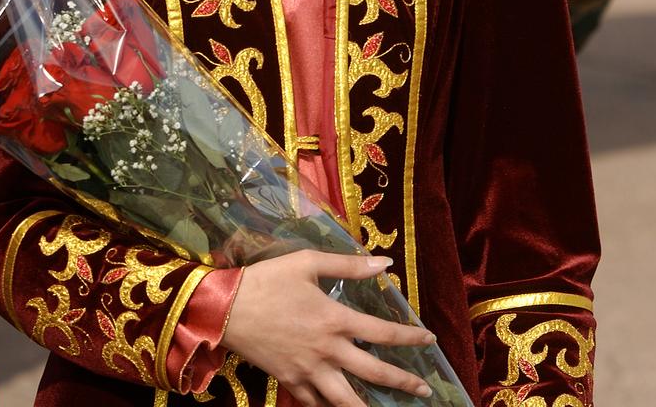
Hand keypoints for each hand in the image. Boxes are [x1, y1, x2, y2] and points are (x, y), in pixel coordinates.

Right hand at [222, 251, 435, 406]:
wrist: (227, 309)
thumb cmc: (269, 280)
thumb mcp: (308, 263)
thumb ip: (348, 265)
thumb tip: (384, 263)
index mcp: (335, 319)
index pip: (382, 333)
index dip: (410, 337)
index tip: (429, 339)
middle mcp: (327, 351)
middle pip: (373, 374)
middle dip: (403, 383)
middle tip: (425, 391)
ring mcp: (309, 372)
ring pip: (347, 401)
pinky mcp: (290, 383)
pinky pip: (316, 404)